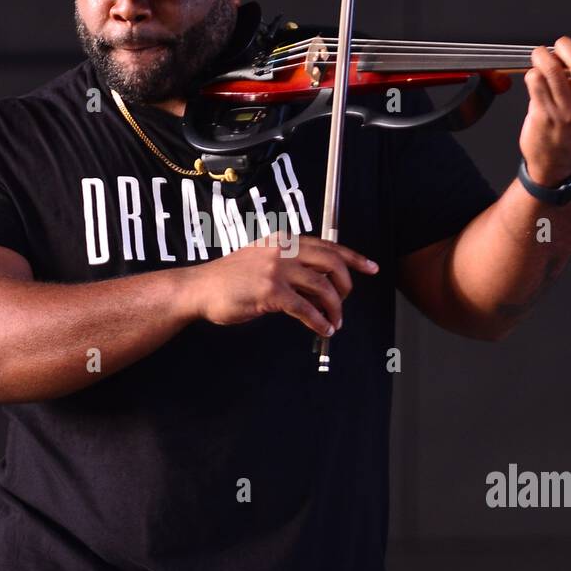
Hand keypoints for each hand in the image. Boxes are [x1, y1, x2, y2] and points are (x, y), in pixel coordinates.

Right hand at [183, 233, 378, 337]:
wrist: (200, 289)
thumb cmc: (230, 279)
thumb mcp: (263, 260)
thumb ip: (290, 265)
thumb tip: (319, 283)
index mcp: (284, 240)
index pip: (328, 245)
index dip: (353, 257)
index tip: (371, 267)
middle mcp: (284, 250)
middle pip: (332, 263)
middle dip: (346, 285)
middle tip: (345, 302)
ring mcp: (277, 270)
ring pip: (322, 288)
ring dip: (334, 309)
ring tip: (334, 322)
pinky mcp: (270, 292)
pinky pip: (306, 309)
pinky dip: (318, 321)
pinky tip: (322, 329)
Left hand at [519, 29, 570, 185]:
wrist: (558, 164)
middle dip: (564, 45)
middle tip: (557, 46)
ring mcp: (566, 110)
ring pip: (551, 69)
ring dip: (542, 55)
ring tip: (540, 56)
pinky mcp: (544, 114)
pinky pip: (535, 82)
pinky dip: (532, 73)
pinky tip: (534, 77)